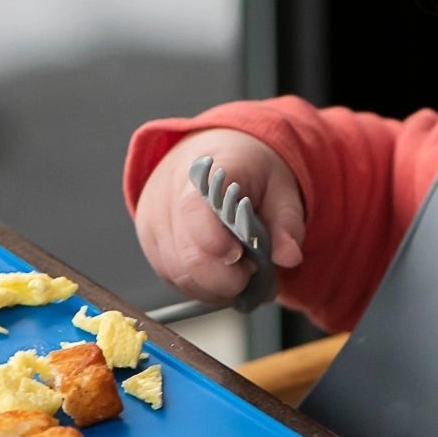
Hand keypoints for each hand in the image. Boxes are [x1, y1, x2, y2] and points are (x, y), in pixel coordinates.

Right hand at [133, 128, 305, 305]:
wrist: (211, 151)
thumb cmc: (246, 169)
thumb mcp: (280, 188)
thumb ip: (287, 224)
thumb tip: (289, 257)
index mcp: (203, 172)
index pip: (194, 211)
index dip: (216, 243)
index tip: (241, 257)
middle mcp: (167, 195)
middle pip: (187, 256)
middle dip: (226, 278)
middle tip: (251, 271)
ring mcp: (153, 219)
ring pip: (179, 274)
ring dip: (214, 285)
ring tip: (239, 269)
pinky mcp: (148, 240)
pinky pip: (171, 276)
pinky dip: (199, 284)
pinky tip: (219, 270)